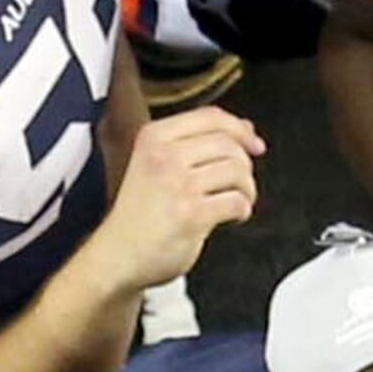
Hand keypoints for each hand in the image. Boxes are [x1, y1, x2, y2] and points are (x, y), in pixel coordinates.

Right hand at [97, 105, 262, 289]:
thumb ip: (196, 144)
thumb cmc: (139, 215)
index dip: (240, 129)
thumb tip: (244, 130)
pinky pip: (236, 201)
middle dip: (245, 165)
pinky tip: (233, 217)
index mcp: (154, 136)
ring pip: (237, 170)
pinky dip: (243, 210)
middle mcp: (165, 155)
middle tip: (239, 184)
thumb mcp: (155, 163)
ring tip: (237, 201)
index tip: (254, 144)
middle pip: (228, 144)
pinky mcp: (191, 214)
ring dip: (247, 189)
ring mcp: (178, 184)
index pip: (211, 117)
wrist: (118, 254)